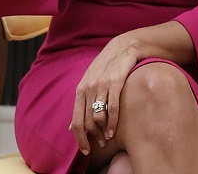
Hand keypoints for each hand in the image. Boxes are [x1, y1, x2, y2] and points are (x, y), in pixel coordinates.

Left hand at [69, 35, 137, 153]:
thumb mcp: (92, 82)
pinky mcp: (115, 82)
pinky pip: (112, 108)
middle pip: (86, 122)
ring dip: (103, 132)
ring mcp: (101, 86)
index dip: (79, 139)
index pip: (76, 121)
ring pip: (98, 117)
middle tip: (101, 145)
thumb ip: (83, 103)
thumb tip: (71, 126)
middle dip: (93, 138)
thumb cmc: (109, 66)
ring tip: (109, 138)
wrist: (126, 46)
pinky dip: (113, 123)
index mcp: (80, 90)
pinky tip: (114, 130)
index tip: (86, 150)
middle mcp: (88, 88)